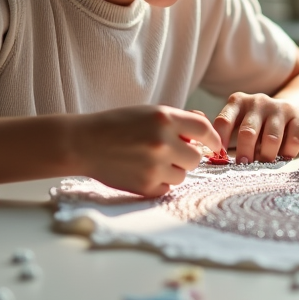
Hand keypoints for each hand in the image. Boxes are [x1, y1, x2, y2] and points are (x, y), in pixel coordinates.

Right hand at [73, 105, 219, 196]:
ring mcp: (154, 165)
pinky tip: (143, 171)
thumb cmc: (118, 125)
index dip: (212, 138)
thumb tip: (206, 133)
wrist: (83, 143)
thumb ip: (178, 121)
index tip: (214, 144)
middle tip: (171, 152)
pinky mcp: (145, 185)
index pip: (204, 128)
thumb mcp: (149, 112)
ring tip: (151, 161)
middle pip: (196, 157)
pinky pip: (167, 187)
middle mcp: (163, 141)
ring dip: (173, 170)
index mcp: (165, 118)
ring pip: (183, 175)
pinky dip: (160, 181)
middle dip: (187, 156)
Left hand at [212, 92, 298, 163]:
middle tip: (244, 166)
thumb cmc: (259, 127)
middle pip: (248, 131)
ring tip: (265, 163)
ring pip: (271, 138)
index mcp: (238, 102)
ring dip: (267, 156)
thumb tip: (214, 160)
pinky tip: (284, 155)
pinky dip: (287, 154)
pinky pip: (292, 141)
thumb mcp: (240, 125)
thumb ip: (227, 137)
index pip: (224, 120)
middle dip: (245, 153)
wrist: (291, 115)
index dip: (219, 141)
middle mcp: (259, 101)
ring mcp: (281, 107)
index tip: (219, 158)